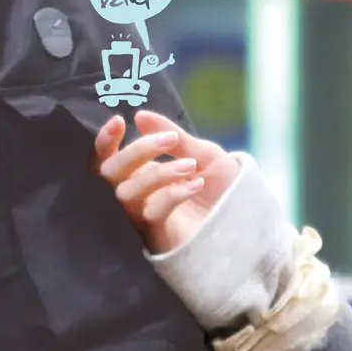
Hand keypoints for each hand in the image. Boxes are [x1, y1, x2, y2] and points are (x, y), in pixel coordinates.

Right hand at [92, 111, 241, 254]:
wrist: (246, 220)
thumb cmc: (221, 188)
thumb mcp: (202, 154)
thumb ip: (172, 136)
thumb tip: (140, 115)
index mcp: (141, 172)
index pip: (106, 158)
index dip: (105, 141)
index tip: (119, 120)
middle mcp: (135, 194)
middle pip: (110, 173)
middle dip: (137, 151)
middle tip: (170, 141)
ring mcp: (142, 216)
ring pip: (126, 193)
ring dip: (158, 173)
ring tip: (190, 166)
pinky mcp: (156, 234)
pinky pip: (151, 212)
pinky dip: (172, 194)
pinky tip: (196, 184)